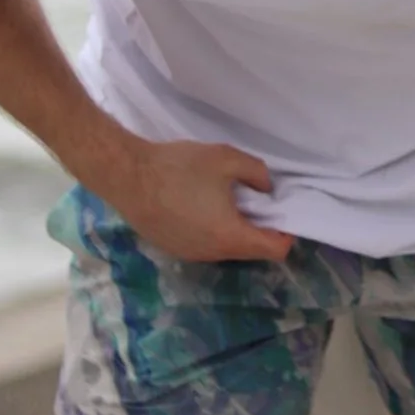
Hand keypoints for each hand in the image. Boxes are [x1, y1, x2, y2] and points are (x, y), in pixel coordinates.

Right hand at [100, 137, 295, 264]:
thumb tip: (267, 190)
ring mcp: (191, 255)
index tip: (284, 212)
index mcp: (231, 236)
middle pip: (251, 251)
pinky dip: (214, 230)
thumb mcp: (227, 159)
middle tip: (256, 198)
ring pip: (227, 248)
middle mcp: (213, 254)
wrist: (127, 176)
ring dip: (235, 228)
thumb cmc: (179, 168)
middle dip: (260, 228)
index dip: (287, 232)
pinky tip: (201, 203)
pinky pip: (206, 245)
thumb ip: (257, 174)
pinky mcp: (174, 249)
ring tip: (226, 198)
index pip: (275, 251)